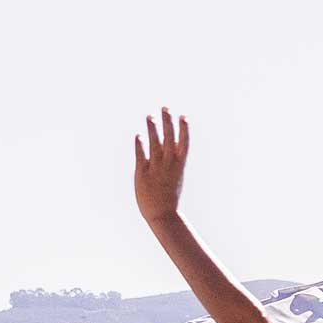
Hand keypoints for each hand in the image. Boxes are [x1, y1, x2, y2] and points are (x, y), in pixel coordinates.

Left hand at [132, 108, 188, 223]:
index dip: (184, 129)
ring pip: (155, 144)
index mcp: (179, 166)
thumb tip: (167, 150)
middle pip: (169, 138)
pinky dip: (140, 145)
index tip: (183, 116)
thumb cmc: (169, 198)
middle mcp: (169, 164)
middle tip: (165, 107)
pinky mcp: (142, 172)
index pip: (183, 143)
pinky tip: (138, 135)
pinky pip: (141, 155)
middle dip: (167, 122)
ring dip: (152, 129)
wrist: (163, 215)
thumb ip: (170, 163)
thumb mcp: (174, 178)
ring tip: (149, 116)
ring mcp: (156, 168)